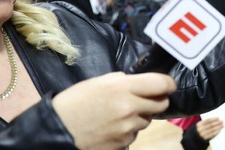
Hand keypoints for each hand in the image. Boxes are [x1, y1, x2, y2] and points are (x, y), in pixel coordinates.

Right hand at [52, 72, 175, 149]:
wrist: (56, 131)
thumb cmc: (75, 102)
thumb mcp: (98, 83)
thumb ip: (123, 81)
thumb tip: (141, 84)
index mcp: (123, 88)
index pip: (162, 84)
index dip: (168, 84)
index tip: (167, 85)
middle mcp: (130, 108)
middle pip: (161, 104)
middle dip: (156, 100)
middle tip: (143, 99)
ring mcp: (127, 129)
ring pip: (147, 121)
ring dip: (139, 117)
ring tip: (117, 115)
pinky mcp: (123, 144)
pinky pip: (134, 135)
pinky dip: (127, 132)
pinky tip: (110, 128)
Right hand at [195, 116, 223, 140]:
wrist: (196, 138)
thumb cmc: (201, 129)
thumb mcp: (201, 125)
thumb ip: (207, 122)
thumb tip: (217, 119)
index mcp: (199, 124)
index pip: (207, 120)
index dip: (213, 119)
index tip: (218, 118)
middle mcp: (200, 129)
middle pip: (210, 125)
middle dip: (217, 123)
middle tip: (222, 121)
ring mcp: (202, 134)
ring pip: (212, 130)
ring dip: (218, 127)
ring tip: (222, 125)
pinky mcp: (204, 139)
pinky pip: (211, 135)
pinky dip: (216, 132)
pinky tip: (219, 130)